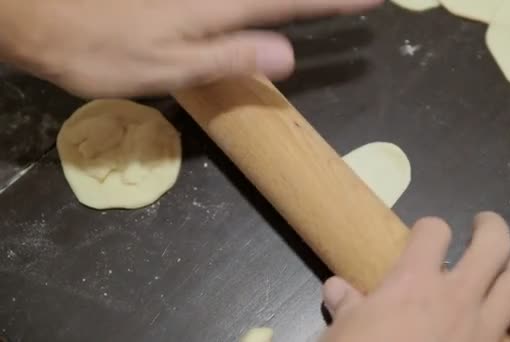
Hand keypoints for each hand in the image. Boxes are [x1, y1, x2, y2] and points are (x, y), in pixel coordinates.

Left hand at [0, 0, 381, 97]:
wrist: (35, 13)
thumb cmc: (99, 48)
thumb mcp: (167, 67)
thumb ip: (229, 57)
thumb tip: (289, 55)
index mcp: (221, 8)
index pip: (293, 4)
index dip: (334, 3)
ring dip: (293, 1)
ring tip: (322, 6)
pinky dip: (259, 6)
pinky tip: (263, 13)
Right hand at [320, 212, 509, 341]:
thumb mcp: (342, 332)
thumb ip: (345, 306)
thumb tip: (335, 287)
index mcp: (414, 281)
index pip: (432, 232)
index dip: (430, 228)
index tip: (427, 233)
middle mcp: (456, 296)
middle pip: (489, 247)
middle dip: (491, 228)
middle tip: (486, 223)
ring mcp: (483, 329)